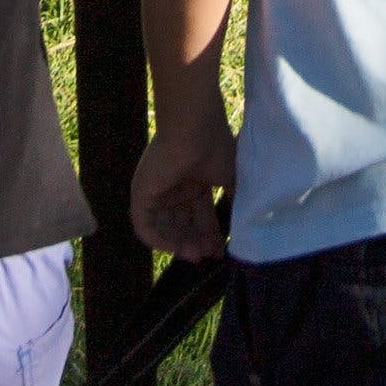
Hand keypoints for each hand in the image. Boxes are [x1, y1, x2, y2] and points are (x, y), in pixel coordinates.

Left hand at [131, 121, 235, 261]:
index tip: (219, 252)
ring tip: (197, 255)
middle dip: (196, 241)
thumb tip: (245, 221)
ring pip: (165, 228)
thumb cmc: (216, 148)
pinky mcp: (141, 195)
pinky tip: (178, 249)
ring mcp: (157, 192)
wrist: (194, 130)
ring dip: (180, 244)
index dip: (209, 234)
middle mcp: (174, 188)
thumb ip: (235, 199)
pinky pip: (145, 226)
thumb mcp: (232, 177)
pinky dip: (160, 241)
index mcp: (194, 182)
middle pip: (183, 223)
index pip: (199, 215)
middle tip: (208, 256)